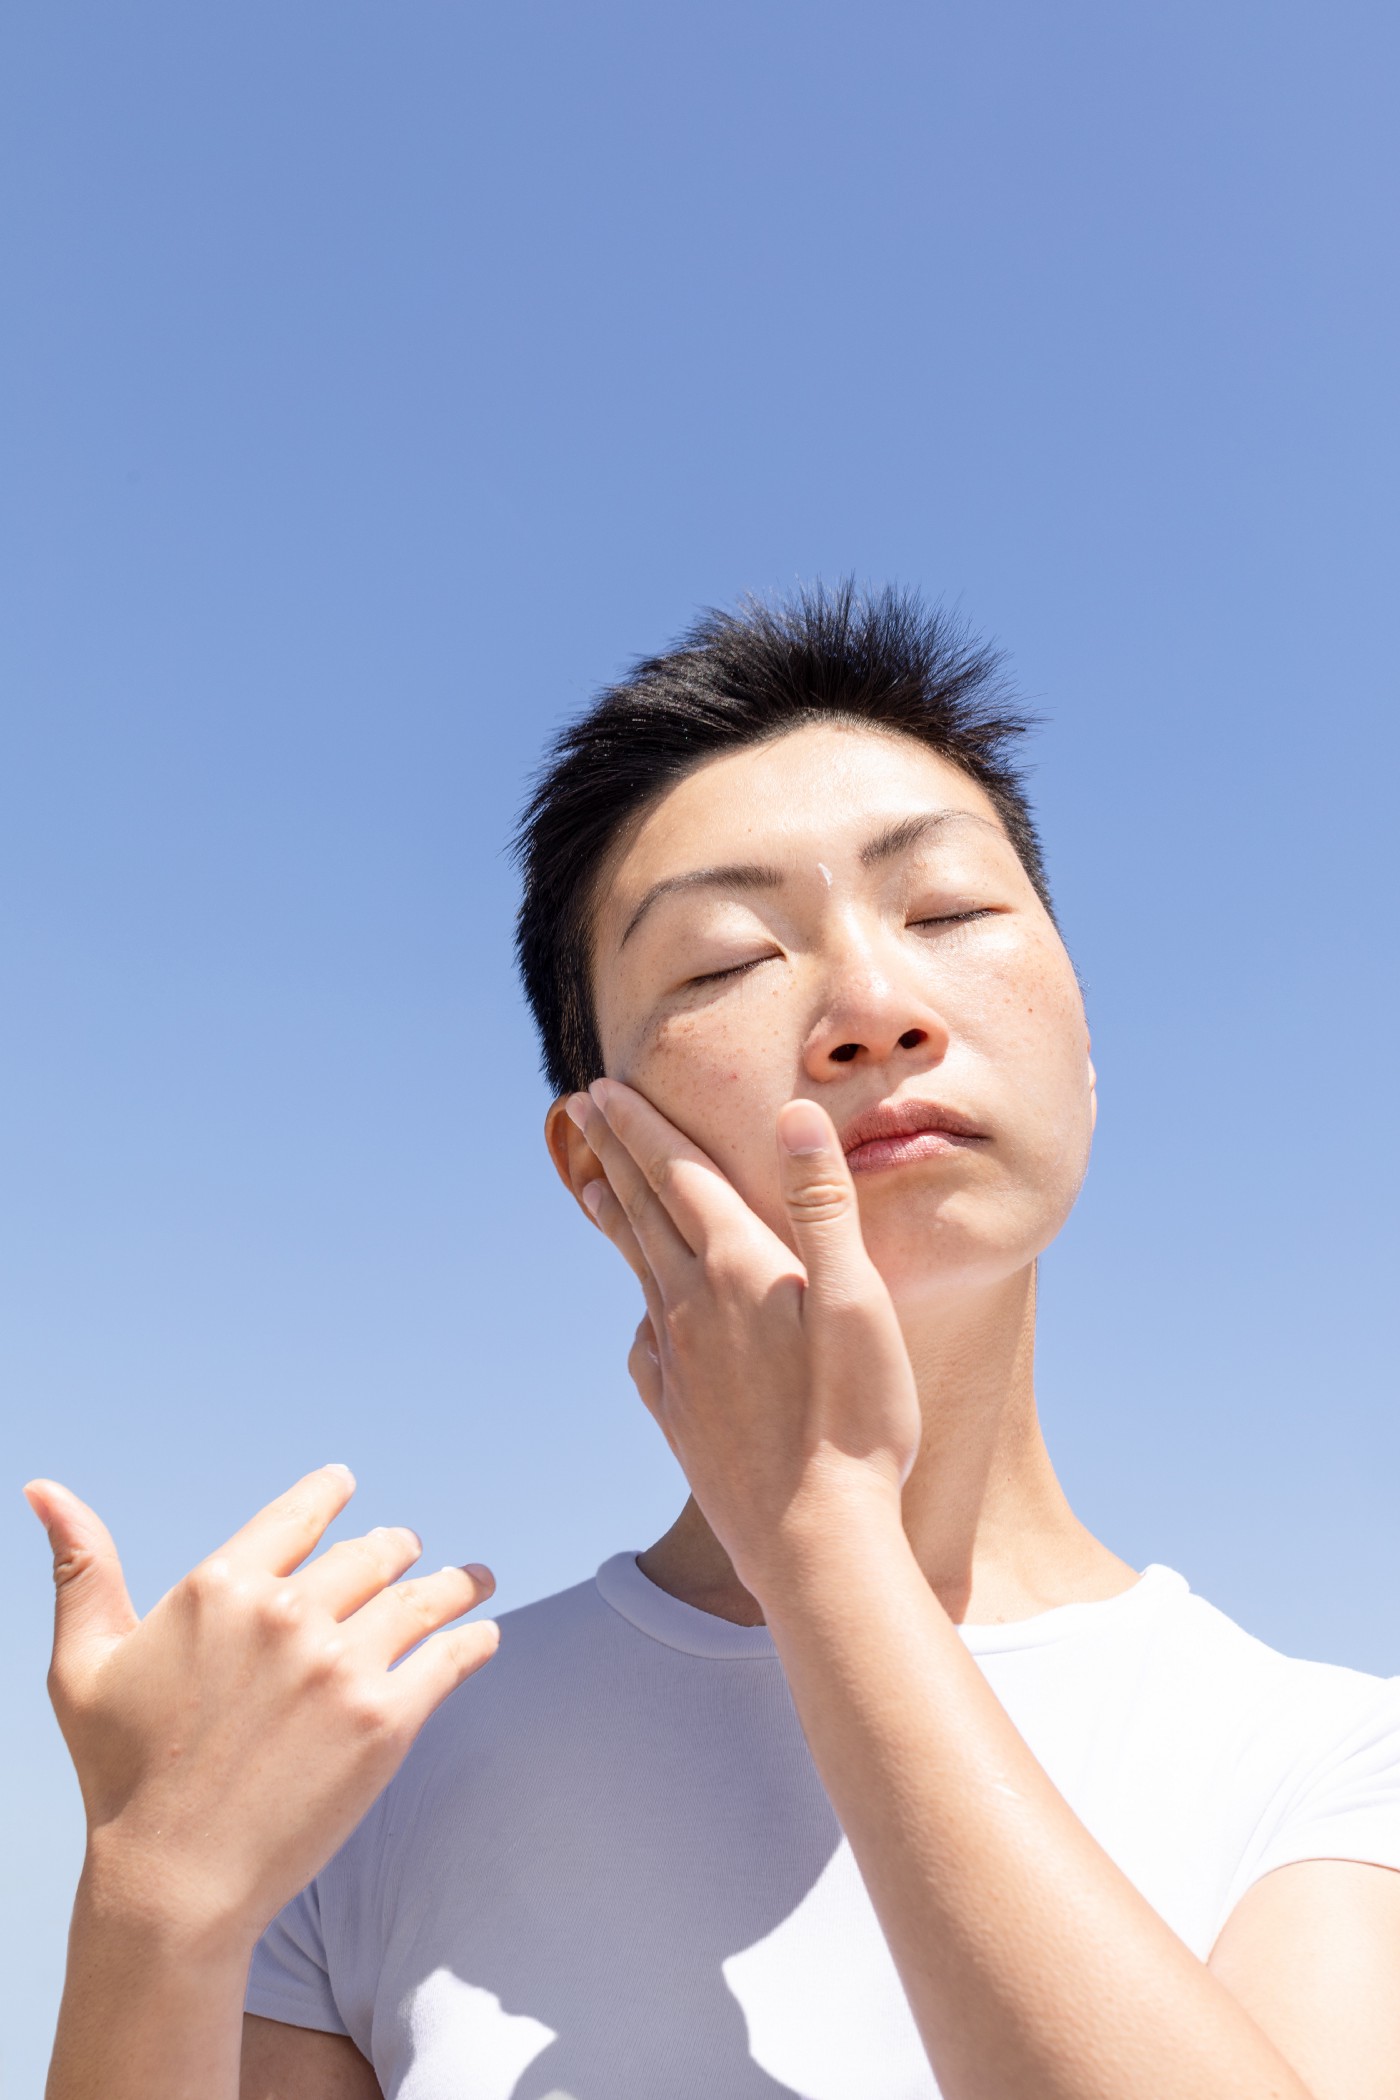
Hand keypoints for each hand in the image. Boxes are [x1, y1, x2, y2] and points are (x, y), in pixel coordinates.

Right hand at [23, 1465, 497, 1949]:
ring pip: (421, 1598)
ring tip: (474, 1578)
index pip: (299, 1514)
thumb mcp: (84, 1663)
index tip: (348, 1487)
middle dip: (392, 1548)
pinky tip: (484, 1635)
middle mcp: (288, 1613)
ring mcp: (342, 1665)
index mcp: (221, 1586)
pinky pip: (449, 1659)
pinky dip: (474, 1640)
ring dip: (453, 1582)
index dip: (330, 1495)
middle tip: (406, 1548)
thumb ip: (82, 1569)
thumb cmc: (120, 1775)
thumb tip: (43, 1488)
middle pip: (369, 1555)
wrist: (172, 1884)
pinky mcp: (385, 1721)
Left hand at [569, 1081, 919, 1596]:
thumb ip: (823, 1205)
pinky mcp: (677, 1414)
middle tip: (579, 1110)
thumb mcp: (857, 1303)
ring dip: (615, 1220)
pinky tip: (643, 1319)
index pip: (678, 1175)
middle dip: (613, 1153)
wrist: (814, 1543)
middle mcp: (691, 1307)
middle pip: (643, 1211)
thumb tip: (794, 1114)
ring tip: (592, 1189)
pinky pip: (645, 1344)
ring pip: (638, 1272)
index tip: (602, 1088)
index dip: (641, 1127)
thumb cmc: (855, 1421)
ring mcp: (677, 1364)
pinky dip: (639, 1311)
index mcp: (738, 1268)